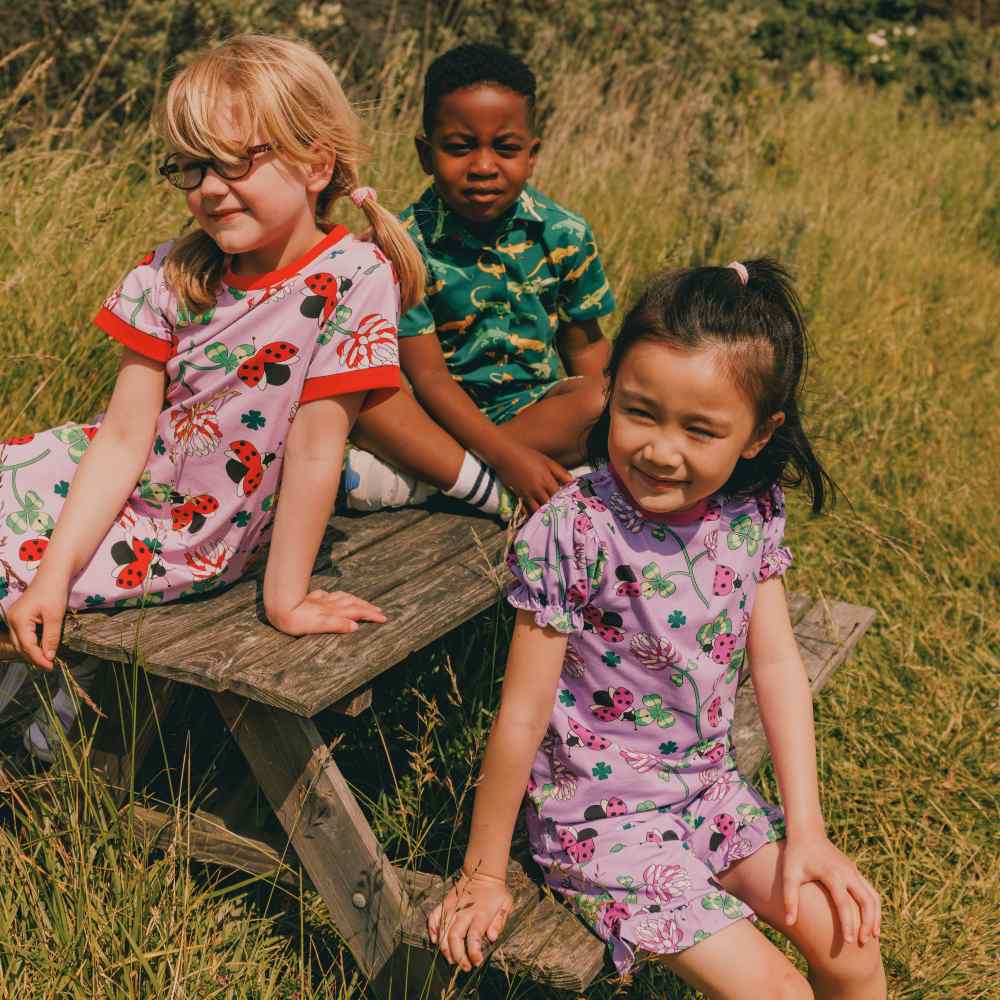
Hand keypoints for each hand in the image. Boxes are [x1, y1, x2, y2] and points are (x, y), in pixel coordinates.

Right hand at [5, 574, 69, 670]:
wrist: (51, 575)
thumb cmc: (54, 593)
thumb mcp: (55, 617)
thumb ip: (51, 637)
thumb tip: (49, 657)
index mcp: (18, 621)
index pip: (28, 646)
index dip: (39, 659)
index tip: (52, 667)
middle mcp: (11, 620)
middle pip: (20, 646)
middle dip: (34, 657)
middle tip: (50, 666)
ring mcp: (13, 618)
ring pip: (19, 642)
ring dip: (32, 651)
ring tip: (47, 660)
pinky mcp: (18, 617)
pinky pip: (21, 635)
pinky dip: (30, 643)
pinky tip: (41, 647)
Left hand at [267, 589, 385, 635]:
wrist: (280, 607)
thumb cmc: (296, 620)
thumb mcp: (318, 625)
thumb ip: (337, 625)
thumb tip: (356, 626)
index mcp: (334, 612)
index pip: (357, 612)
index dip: (370, 615)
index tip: (383, 618)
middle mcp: (330, 605)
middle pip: (353, 604)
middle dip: (367, 608)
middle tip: (379, 612)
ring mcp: (322, 601)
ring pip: (344, 598)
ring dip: (357, 601)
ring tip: (364, 604)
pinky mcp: (314, 599)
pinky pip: (332, 596)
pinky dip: (340, 597)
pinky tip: (337, 597)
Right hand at [427, 870, 512, 971]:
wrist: (482, 872)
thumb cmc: (496, 892)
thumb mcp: (506, 904)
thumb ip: (500, 921)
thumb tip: (492, 937)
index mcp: (481, 912)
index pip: (474, 937)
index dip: (473, 953)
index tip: (477, 962)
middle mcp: (464, 911)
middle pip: (455, 936)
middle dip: (457, 955)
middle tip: (463, 967)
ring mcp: (452, 907)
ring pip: (443, 930)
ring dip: (445, 948)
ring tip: (451, 960)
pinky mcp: (444, 903)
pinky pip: (433, 917)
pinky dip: (432, 930)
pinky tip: (436, 941)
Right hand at [493, 443, 572, 512]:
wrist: (506, 455)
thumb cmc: (528, 455)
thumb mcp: (547, 461)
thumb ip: (560, 472)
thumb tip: (572, 482)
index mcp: (547, 479)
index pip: (559, 494)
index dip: (564, 500)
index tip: (568, 504)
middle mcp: (538, 488)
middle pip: (550, 504)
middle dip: (555, 509)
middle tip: (560, 514)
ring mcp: (528, 493)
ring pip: (538, 509)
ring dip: (543, 514)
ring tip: (549, 518)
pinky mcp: (519, 495)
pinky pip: (526, 509)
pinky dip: (531, 514)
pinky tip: (535, 517)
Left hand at [782, 831, 880, 944]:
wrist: (807, 831)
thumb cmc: (796, 854)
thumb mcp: (789, 874)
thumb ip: (789, 899)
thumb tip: (789, 923)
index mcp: (832, 874)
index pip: (844, 903)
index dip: (847, 924)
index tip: (848, 942)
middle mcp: (847, 872)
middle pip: (866, 901)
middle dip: (868, 923)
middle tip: (863, 942)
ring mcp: (853, 871)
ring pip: (873, 896)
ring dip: (875, 916)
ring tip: (872, 936)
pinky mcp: (855, 871)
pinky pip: (870, 891)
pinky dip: (873, 907)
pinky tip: (870, 921)